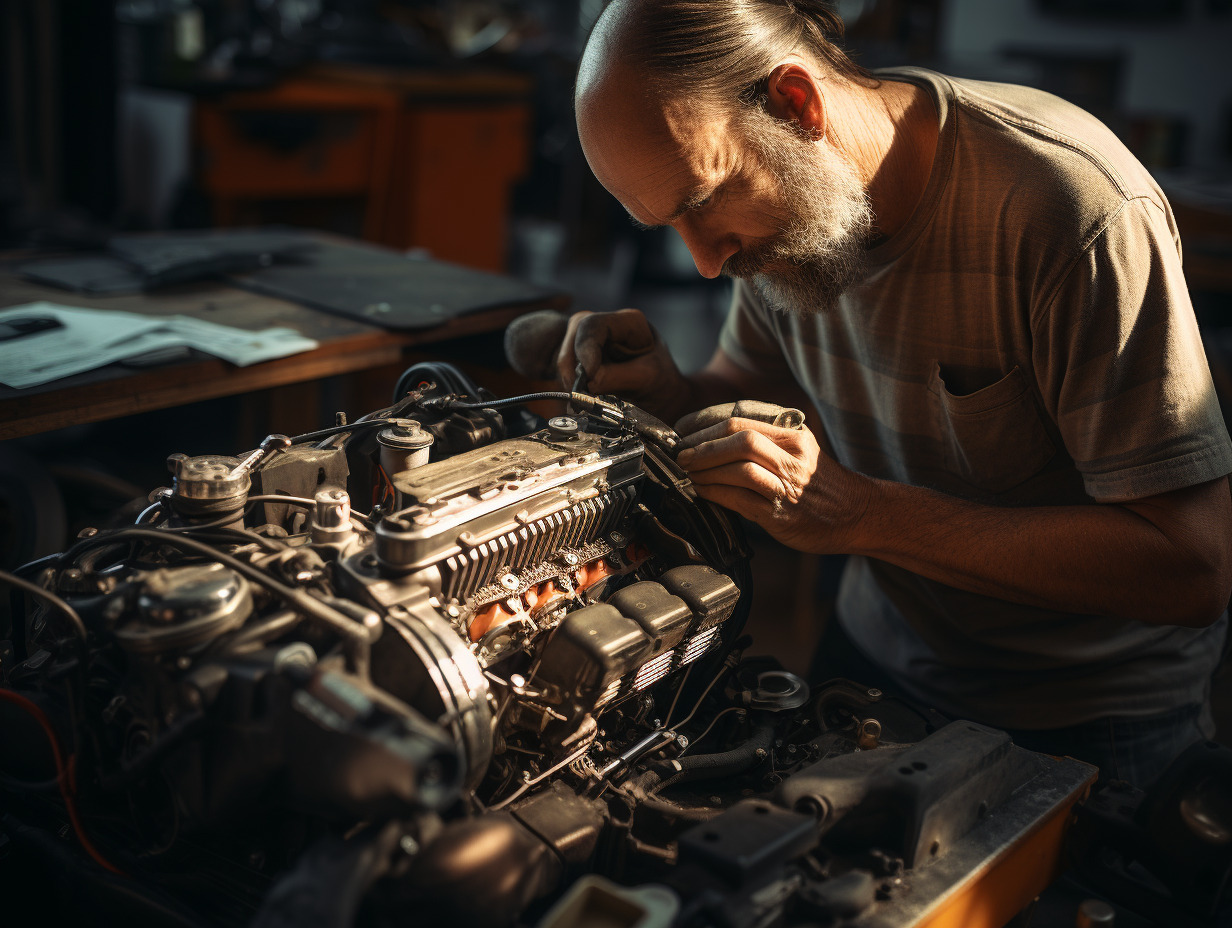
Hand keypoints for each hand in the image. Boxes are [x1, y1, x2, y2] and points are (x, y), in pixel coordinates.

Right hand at [555, 309, 685, 413]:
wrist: (663, 400)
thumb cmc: (661, 384)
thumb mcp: (647, 379)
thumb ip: (616, 378)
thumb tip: (588, 382)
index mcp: (628, 322)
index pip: (593, 325)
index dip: (585, 349)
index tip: (588, 377)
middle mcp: (605, 326)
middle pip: (573, 337)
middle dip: (572, 368)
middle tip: (578, 395)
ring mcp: (591, 342)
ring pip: (565, 355)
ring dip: (569, 380)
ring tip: (582, 401)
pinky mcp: (581, 360)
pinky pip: (565, 370)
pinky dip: (570, 386)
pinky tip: (580, 400)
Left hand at [674, 416, 871, 553]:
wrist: (858, 515)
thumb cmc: (820, 484)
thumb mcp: (799, 450)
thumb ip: (764, 442)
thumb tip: (712, 441)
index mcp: (793, 434)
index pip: (740, 419)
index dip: (705, 424)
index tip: (683, 432)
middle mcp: (792, 455)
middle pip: (738, 438)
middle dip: (702, 446)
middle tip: (681, 455)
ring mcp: (788, 484)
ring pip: (739, 466)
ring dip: (705, 470)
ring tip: (688, 473)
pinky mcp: (782, 513)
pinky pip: (740, 498)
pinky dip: (715, 493)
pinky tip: (702, 492)